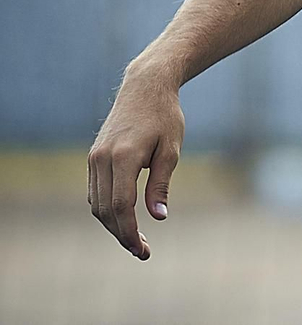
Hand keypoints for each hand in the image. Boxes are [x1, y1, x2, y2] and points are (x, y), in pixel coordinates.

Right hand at [88, 66, 184, 259]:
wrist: (145, 87)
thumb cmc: (165, 117)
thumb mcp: (171, 150)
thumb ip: (161, 184)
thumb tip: (158, 217)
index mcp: (123, 157)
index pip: (121, 206)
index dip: (129, 232)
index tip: (143, 250)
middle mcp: (102, 159)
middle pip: (105, 210)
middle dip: (121, 234)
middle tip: (142, 251)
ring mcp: (94, 158)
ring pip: (97, 204)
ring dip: (113, 224)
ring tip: (135, 239)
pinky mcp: (93, 157)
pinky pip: (96, 192)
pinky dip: (107, 209)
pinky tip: (124, 217)